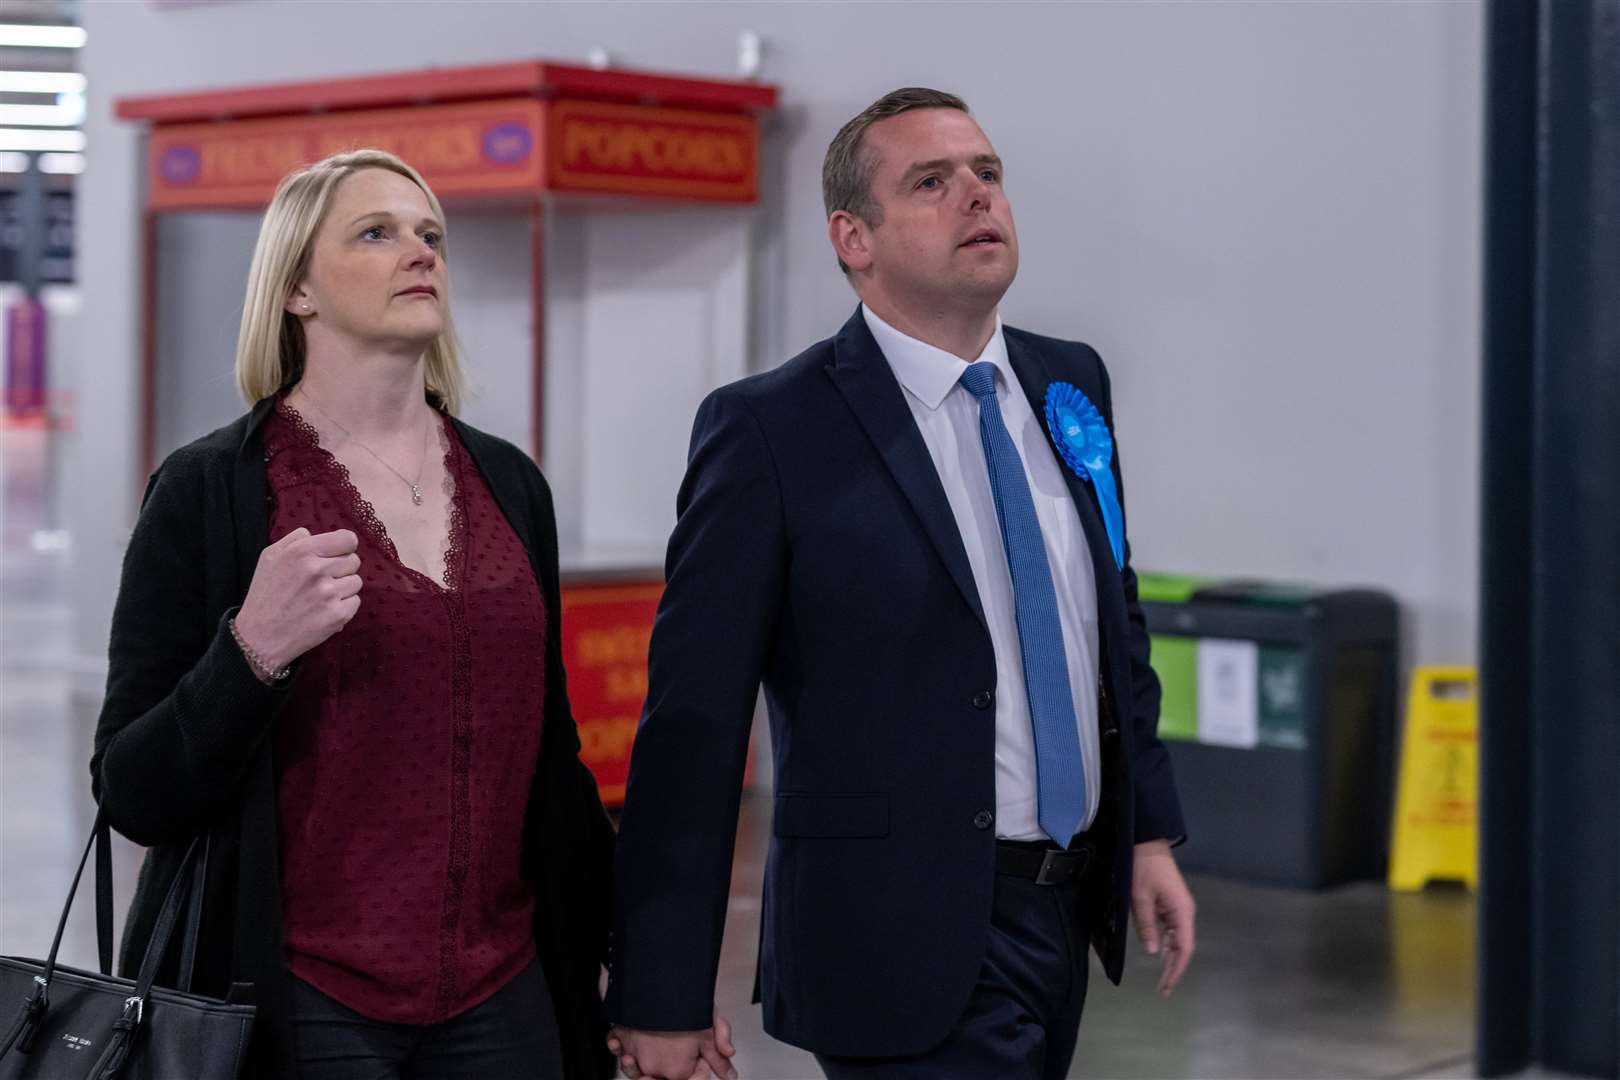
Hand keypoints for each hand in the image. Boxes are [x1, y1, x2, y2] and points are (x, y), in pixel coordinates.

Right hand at [233, 528, 362, 672]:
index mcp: (302, 552)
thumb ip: (294, 540)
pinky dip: (344, 606)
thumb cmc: (265, 595)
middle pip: (354, 561)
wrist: (259, 637)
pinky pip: (355, 602)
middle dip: (341, 569)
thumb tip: (314, 533)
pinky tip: (324, 610)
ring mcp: (329, 594)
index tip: (336, 555)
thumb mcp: (270, 558)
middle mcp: (318, 570)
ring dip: (343, 588)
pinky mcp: (337, 615)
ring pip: (356, 581)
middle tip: (321, 581)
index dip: (344, 547)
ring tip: (320, 597)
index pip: (348, 539)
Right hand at [607, 1009, 735, 1079]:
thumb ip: (719, 1057)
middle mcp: (652, 1067)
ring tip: (653, 1046)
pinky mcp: (620, 1037)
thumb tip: (730, 1074)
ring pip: (634, 1065)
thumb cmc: (686, 1005)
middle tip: (677, 1044)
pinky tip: (624, 1041)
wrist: (660, 980)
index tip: (697, 1055)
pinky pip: (615, 1047)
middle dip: (669, 1065)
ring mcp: (633, 1054)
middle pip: (657, 1076)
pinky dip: (618, 1045)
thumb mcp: (711, 1030)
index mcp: (676, 1071)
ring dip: (639, 1061)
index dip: (693, 1068)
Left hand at [1131, 839, 1195, 996]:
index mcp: (1182, 912)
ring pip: (1178, 940)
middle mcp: (1185, 913)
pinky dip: (1167, 944)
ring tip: (1162, 978)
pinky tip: (1159, 954)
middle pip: (1183, 947)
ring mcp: (1179, 909)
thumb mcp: (1140, 897)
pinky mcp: (1171, 905)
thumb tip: (1153, 952)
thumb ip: (1146, 926)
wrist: (1146, 843)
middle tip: (1163, 990)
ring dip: (1171, 959)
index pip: (1184, 949)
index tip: (1167, 986)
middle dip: (1174, 969)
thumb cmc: (1143, 867)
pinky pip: (1171, 930)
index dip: (1176, 970)